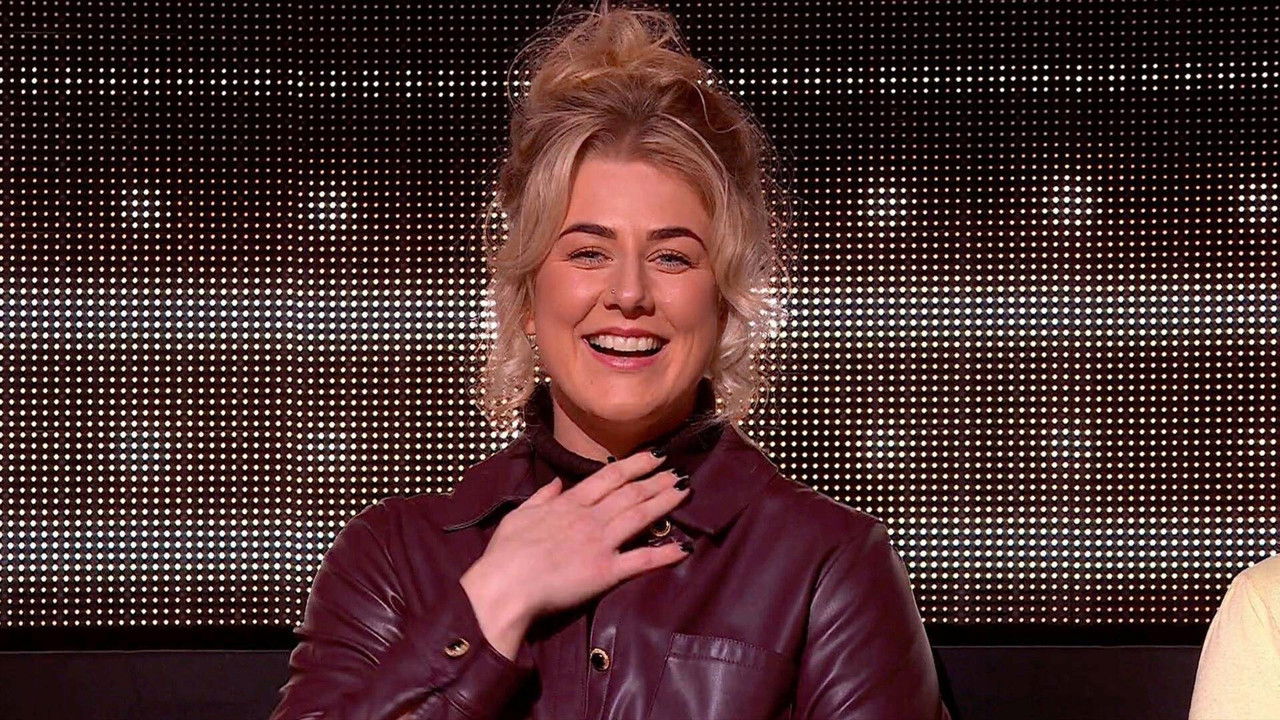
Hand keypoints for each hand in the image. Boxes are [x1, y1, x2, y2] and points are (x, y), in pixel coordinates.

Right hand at [466, 449, 691, 624]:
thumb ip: (541, 497)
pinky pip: (641, 560)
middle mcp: (590, 518)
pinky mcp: (606, 572)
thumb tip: (556, 482)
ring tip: (683, 492)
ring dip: (664, 502)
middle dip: (656, 480)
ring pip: (640, 516)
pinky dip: (664, 553)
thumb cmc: (505, 554)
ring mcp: (600, 543)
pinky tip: (684, 546)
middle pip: (630, 493)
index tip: (654, 456)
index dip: (635, 465)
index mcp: (569, 504)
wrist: (505, 587)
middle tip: (677, 472)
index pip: (609, 477)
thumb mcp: (519, 515)